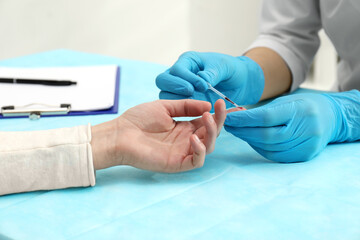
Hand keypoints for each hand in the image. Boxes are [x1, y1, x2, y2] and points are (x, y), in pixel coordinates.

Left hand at [91, 99, 225, 172]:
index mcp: (185, 127)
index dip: (218, 113)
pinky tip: (193, 138)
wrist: (120, 134)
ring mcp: (183, 152)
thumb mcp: (165, 107)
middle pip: (211, 133)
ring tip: (207, 118)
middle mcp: (187, 140)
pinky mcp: (177, 163)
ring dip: (212, 132)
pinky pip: (196, 160)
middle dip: (219, 120)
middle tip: (220, 107)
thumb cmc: (138, 120)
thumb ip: (187, 106)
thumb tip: (208, 106)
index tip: (223, 102)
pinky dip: (200, 150)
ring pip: (208, 146)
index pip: (207, 121)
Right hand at [156, 51, 264, 106]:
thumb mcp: (224, 67)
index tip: (202, 85)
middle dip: (175, 87)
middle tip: (191, 92)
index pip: (177, 69)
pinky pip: (176, 107)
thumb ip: (213, 72)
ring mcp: (181, 89)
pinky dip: (184, 111)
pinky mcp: (186, 102)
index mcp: (188, 61)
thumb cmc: (231, 69)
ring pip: (166, 95)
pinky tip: (198, 111)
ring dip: (177, 100)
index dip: (186, 77)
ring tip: (195, 103)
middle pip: (163, 80)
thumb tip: (201, 78)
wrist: (239, 82)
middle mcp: (180, 75)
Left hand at [224, 91, 359, 162]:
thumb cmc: (303, 106)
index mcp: (300, 110)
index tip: (229, 117)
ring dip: (249, 140)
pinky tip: (253, 141)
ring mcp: (307, 145)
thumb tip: (236, 118)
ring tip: (239, 132)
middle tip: (229, 126)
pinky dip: (260, 148)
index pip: (266, 117)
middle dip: (243, 132)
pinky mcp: (304, 156)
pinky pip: (275, 155)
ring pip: (269, 147)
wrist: (331, 118)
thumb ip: (264, 111)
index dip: (244, 119)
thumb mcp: (286, 101)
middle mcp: (306, 129)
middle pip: (266, 135)